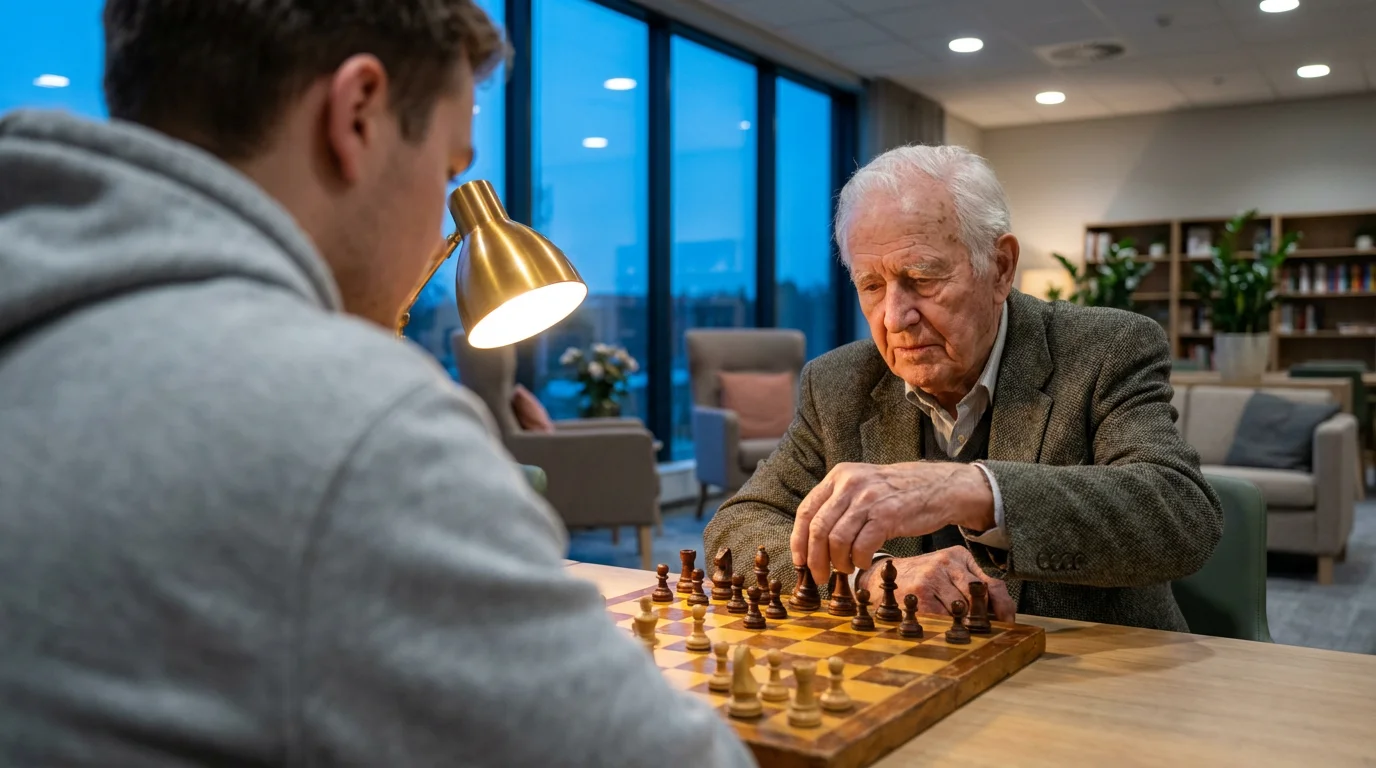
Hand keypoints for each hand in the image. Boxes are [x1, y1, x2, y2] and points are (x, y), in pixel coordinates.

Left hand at [790, 461, 995, 581]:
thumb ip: (839, 504)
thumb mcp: (863, 485)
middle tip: (819, 576)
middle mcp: (850, 484)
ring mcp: (869, 498)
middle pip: (818, 529)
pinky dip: (859, 561)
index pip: (807, 511)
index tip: (799, 561)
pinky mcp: (888, 515)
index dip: (799, 540)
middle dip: (815, 559)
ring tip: (846, 569)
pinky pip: (861, 546)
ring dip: (838, 562)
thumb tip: (813, 541)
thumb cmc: (899, 492)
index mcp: (839, 475)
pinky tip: (864, 562)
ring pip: (837, 540)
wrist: (940, 486)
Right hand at [862, 549, 1015, 621]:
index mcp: (958, 556)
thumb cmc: (921, 578)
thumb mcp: (950, 572)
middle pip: (978, 601)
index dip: (1001, 610)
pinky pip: (943, 620)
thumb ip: (981, 587)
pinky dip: (944, 628)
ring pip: (962, 613)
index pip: (991, 586)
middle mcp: (946, 563)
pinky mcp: (919, 594)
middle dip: (981, 620)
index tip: (1005, 624)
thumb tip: (1007, 614)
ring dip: (962, 626)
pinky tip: (938, 628)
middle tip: (980, 632)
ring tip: (955, 630)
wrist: (881, 578)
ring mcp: (931, 578)